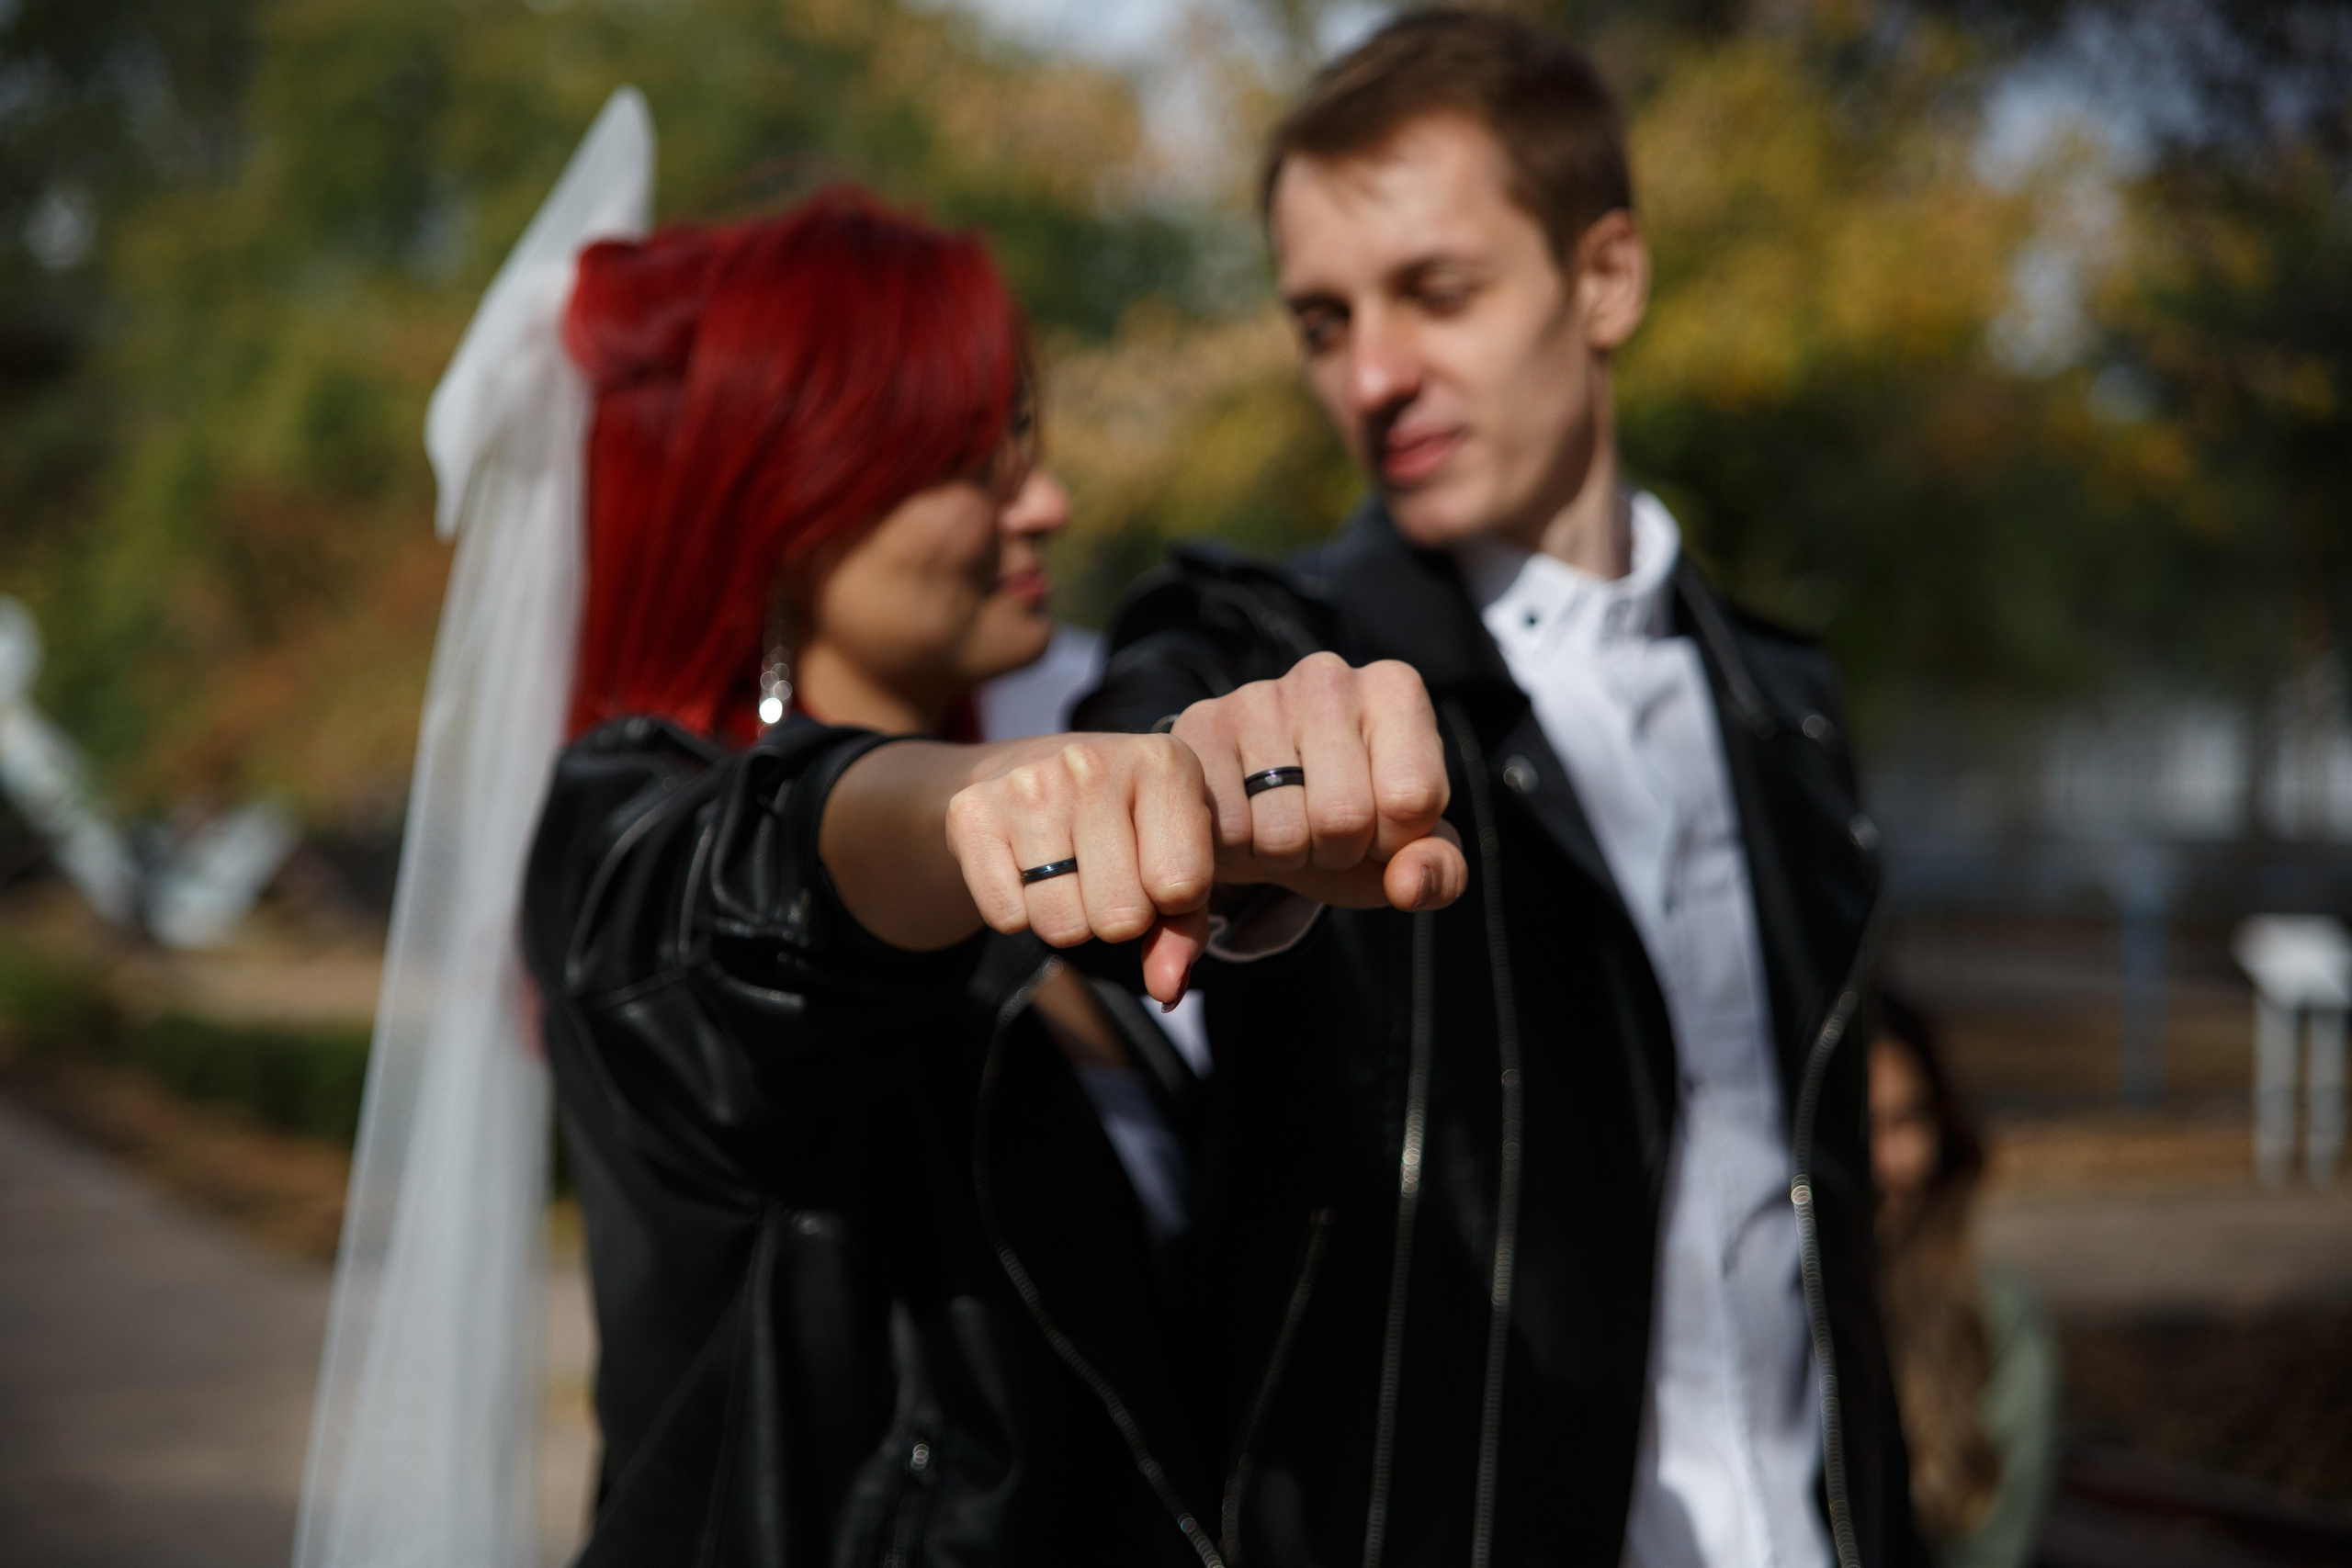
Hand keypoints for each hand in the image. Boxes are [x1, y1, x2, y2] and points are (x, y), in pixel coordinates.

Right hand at [947, 734, 1215, 1003]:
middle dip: (1117, 918)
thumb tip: (1166, 990)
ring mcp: (1027, 784)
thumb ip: (1184, 930)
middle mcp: (1092, 764)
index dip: (1171, 902)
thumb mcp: (1176, 859)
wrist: (1029, 769)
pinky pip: (1007, 919)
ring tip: (1068, 871)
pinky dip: (1019, 912)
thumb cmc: (1125, 826)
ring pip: (1061, 926)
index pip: (1181, 887)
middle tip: (1106, 875)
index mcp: (1163, 763)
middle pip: (1120, 918)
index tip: (1157, 869)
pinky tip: (1025, 865)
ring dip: (1068, 919)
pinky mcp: (971, 811)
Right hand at [1172, 652, 1466, 913]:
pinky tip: (1244, 819)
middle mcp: (1328, 676)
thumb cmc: (1352, 822)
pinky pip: (1228, 833)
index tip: (1379, 824)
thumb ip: (1438, 872)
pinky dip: (1238, 851)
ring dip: (1285, 855)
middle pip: (1344, 818)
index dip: (1394, 840)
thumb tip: (1409, 885)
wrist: (1264, 810)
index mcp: (1395, 691)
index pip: (1412, 797)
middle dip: (1336, 851)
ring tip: (1283, 823)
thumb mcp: (1405, 851)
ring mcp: (1257, 697)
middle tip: (1323, 830)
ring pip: (1282, 833)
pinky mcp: (1200, 728)